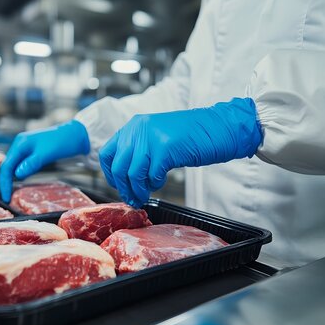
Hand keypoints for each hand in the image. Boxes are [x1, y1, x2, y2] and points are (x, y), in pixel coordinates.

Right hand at [0, 120, 89, 201]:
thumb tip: (17, 174)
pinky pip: (22, 164)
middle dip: (6, 182)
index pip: (7, 166)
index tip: (6, 197)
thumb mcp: (46, 154)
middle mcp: (21, 144)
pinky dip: (20, 174)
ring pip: (14, 165)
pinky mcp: (33, 152)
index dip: (4, 182)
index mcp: (21, 143)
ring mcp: (26, 148)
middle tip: (8, 198)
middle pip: (8, 165)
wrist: (76, 134)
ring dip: (12, 178)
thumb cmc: (62, 142)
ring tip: (12, 193)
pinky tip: (21, 181)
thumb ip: (31, 164)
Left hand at [99, 97, 261, 206]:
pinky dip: (155, 184)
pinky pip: (151, 175)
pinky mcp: (165, 148)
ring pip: (132, 174)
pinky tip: (161, 181)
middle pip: (118, 167)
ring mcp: (151, 138)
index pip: (106, 153)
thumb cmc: (190, 136)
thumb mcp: (156, 138)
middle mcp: (138, 129)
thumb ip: (138, 151)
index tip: (119, 185)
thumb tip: (123, 177)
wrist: (218, 128)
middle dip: (124, 188)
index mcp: (134, 126)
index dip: (110, 174)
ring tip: (145, 196)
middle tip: (133, 198)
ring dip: (138, 190)